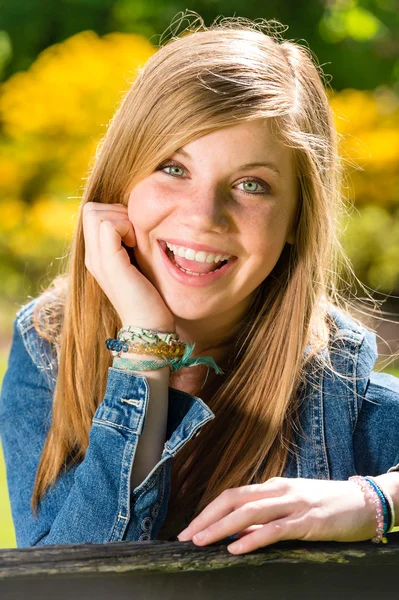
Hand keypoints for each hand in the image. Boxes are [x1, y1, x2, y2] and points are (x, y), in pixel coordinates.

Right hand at [83, 202, 174, 329]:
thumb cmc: (150, 297)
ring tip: (135, 242)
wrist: (149, 327)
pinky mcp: (109, 263)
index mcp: (96, 256)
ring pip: (96, 213)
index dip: (115, 214)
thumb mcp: (137, 264)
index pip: (92, 213)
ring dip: (122, 220)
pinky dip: (126, 228)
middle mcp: (92, 256)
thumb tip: (137, 221)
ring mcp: (97, 260)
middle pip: (91, 209)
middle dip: (117, 213)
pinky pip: (109, 226)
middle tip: (134, 236)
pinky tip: (136, 247)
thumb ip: (130, 245)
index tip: (133, 234)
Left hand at [177, 477, 377, 553]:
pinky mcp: (307, 520)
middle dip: (206, 517)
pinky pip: (275, 529)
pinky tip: (237, 547)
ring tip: (201, 540)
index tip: (189, 528)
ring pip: (249, 512)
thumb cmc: (327, 504)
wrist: (364, 501)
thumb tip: (238, 529)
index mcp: (273, 486)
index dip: (208, 510)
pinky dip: (253, 537)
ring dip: (221, 526)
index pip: (232, 495)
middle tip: (185, 536)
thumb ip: (267, 513)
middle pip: (233, 499)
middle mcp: (278, 490)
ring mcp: (293, 504)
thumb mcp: (292, 504)